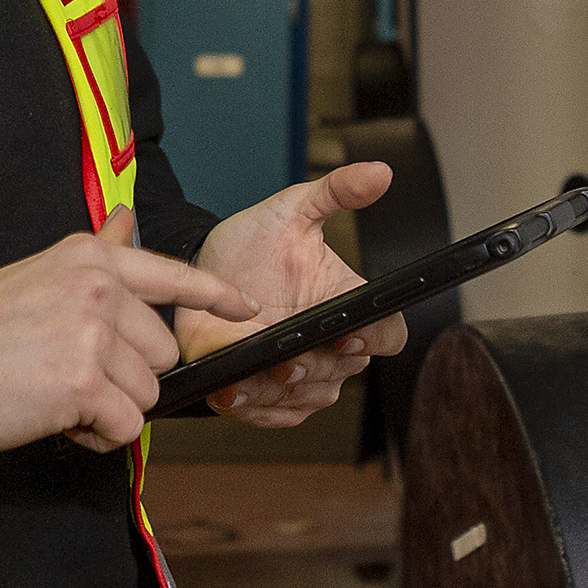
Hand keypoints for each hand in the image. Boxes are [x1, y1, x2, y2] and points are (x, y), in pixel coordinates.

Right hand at [0, 209, 256, 453]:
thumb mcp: (38, 274)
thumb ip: (95, 253)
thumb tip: (126, 219)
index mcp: (89, 256)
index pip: (173, 272)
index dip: (217, 295)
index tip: (247, 308)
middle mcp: (98, 287)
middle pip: (161, 350)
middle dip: (128, 375)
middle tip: (72, 375)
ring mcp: (93, 333)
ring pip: (147, 392)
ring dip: (110, 408)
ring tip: (59, 396)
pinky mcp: (85, 382)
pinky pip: (127, 424)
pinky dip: (99, 435)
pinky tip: (62, 419)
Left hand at [181, 162, 405, 427]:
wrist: (200, 270)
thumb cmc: (253, 244)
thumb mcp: (293, 209)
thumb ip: (337, 190)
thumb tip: (381, 172)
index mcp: (348, 304)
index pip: (387, 333)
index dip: (375, 339)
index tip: (347, 335)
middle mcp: (332, 346)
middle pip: (346, 373)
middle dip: (314, 367)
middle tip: (285, 356)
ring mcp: (300, 374)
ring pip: (311, 397)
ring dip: (280, 389)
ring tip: (252, 372)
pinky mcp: (266, 395)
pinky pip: (275, 415)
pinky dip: (256, 407)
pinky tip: (233, 390)